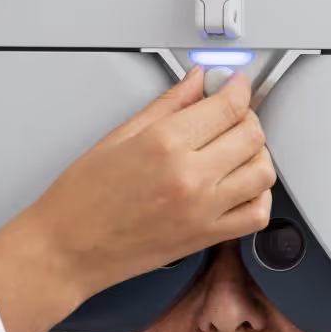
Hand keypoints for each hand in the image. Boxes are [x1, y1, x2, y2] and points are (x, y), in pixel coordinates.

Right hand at [0, 69, 275, 331]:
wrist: (67, 250)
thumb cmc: (81, 198)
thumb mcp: (119, 136)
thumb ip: (167, 105)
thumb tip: (196, 81)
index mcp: (165, 144)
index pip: (227, 106)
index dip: (237, 88)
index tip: (234, 84)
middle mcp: (190, 176)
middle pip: (252, 135)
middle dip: (246, 117)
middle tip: (230, 115)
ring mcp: (203, 210)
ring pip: (263, 172)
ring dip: (257, 154)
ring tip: (236, 150)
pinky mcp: (207, 237)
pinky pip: (257, 214)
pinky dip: (259, 195)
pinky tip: (240, 185)